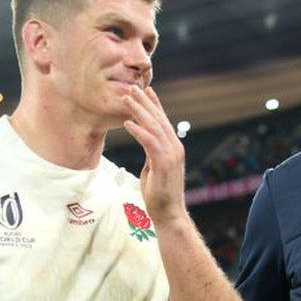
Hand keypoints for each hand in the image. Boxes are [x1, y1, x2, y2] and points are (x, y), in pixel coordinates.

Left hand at [122, 86, 186, 227]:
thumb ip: (152, 153)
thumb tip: (146, 144)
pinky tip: (127, 123)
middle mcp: (175, 147)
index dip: (154, 104)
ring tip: (126, 99)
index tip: (146, 90)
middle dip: (144, 102)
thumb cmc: (160, 194)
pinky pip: (150, 142)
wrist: (169, 213)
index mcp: (173, 147)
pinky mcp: (164, 163)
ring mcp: (171, 155)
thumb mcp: (154, 168)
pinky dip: (138, 131)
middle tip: (131, 87)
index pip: (163, 121)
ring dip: (138, 111)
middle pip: (158, 119)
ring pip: (153, 126)